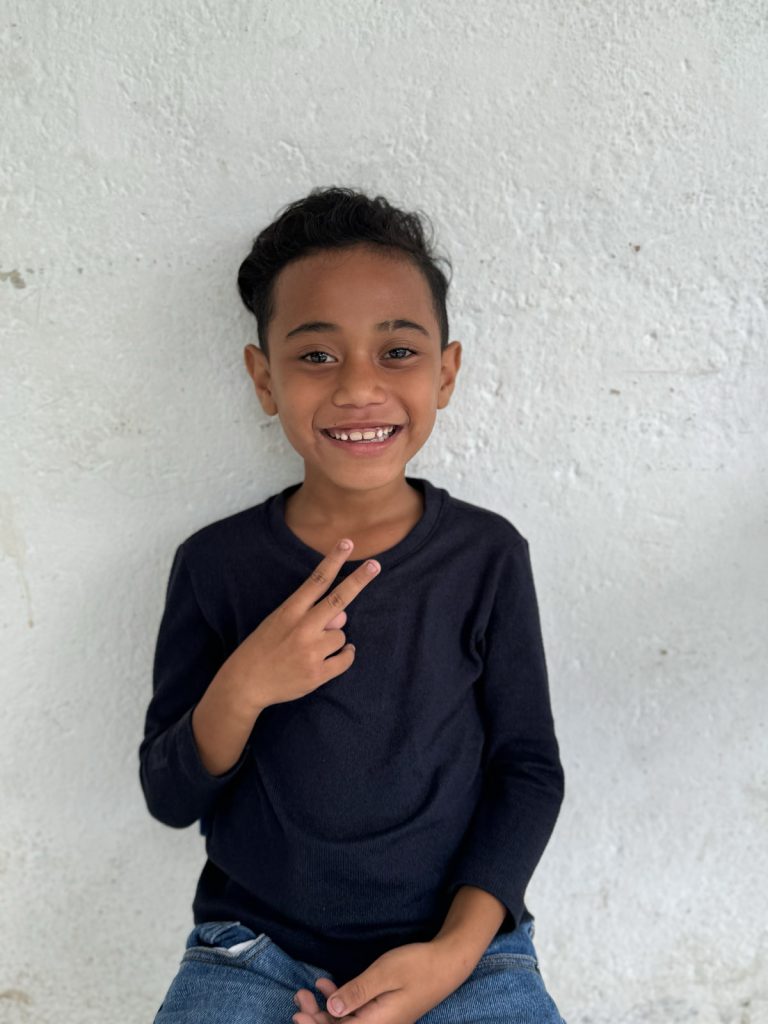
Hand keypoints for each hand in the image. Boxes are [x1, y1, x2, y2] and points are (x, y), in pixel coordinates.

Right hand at [224, 538, 380, 711]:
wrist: (244, 683)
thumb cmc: (263, 648)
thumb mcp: (279, 623)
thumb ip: (310, 615)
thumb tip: (343, 614)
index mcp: (289, 611)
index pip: (316, 580)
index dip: (333, 560)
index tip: (347, 543)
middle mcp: (301, 628)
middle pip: (338, 600)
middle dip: (358, 580)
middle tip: (375, 565)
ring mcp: (310, 652)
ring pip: (341, 635)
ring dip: (333, 641)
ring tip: (312, 650)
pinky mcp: (317, 674)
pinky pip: (345, 659)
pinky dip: (344, 657)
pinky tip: (333, 658)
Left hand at [291, 940, 474, 1023]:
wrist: (447, 963)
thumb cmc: (417, 966)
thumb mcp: (384, 974)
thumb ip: (357, 993)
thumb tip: (332, 1011)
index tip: (297, 1016)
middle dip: (316, 1019)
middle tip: (299, 997)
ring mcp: (383, 1021)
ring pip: (347, 1023)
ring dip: (325, 1011)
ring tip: (308, 992)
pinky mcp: (384, 1012)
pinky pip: (356, 1014)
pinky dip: (340, 1002)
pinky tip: (327, 986)